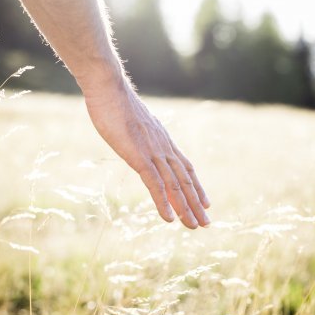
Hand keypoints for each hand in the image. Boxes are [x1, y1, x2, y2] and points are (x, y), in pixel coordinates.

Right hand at [84, 80, 210, 228]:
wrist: (109, 88)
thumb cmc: (115, 102)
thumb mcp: (133, 121)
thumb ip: (140, 133)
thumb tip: (139, 136)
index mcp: (162, 140)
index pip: (185, 167)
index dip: (196, 186)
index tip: (204, 201)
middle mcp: (163, 148)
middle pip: (185, 180)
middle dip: (195, 203)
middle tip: (205, 223)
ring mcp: (152, 152)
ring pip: (174, 185)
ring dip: (185, 208)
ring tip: (193, 226)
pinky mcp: (139, 156)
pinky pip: (154, 184)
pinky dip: (163, 202)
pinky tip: (169, 218)